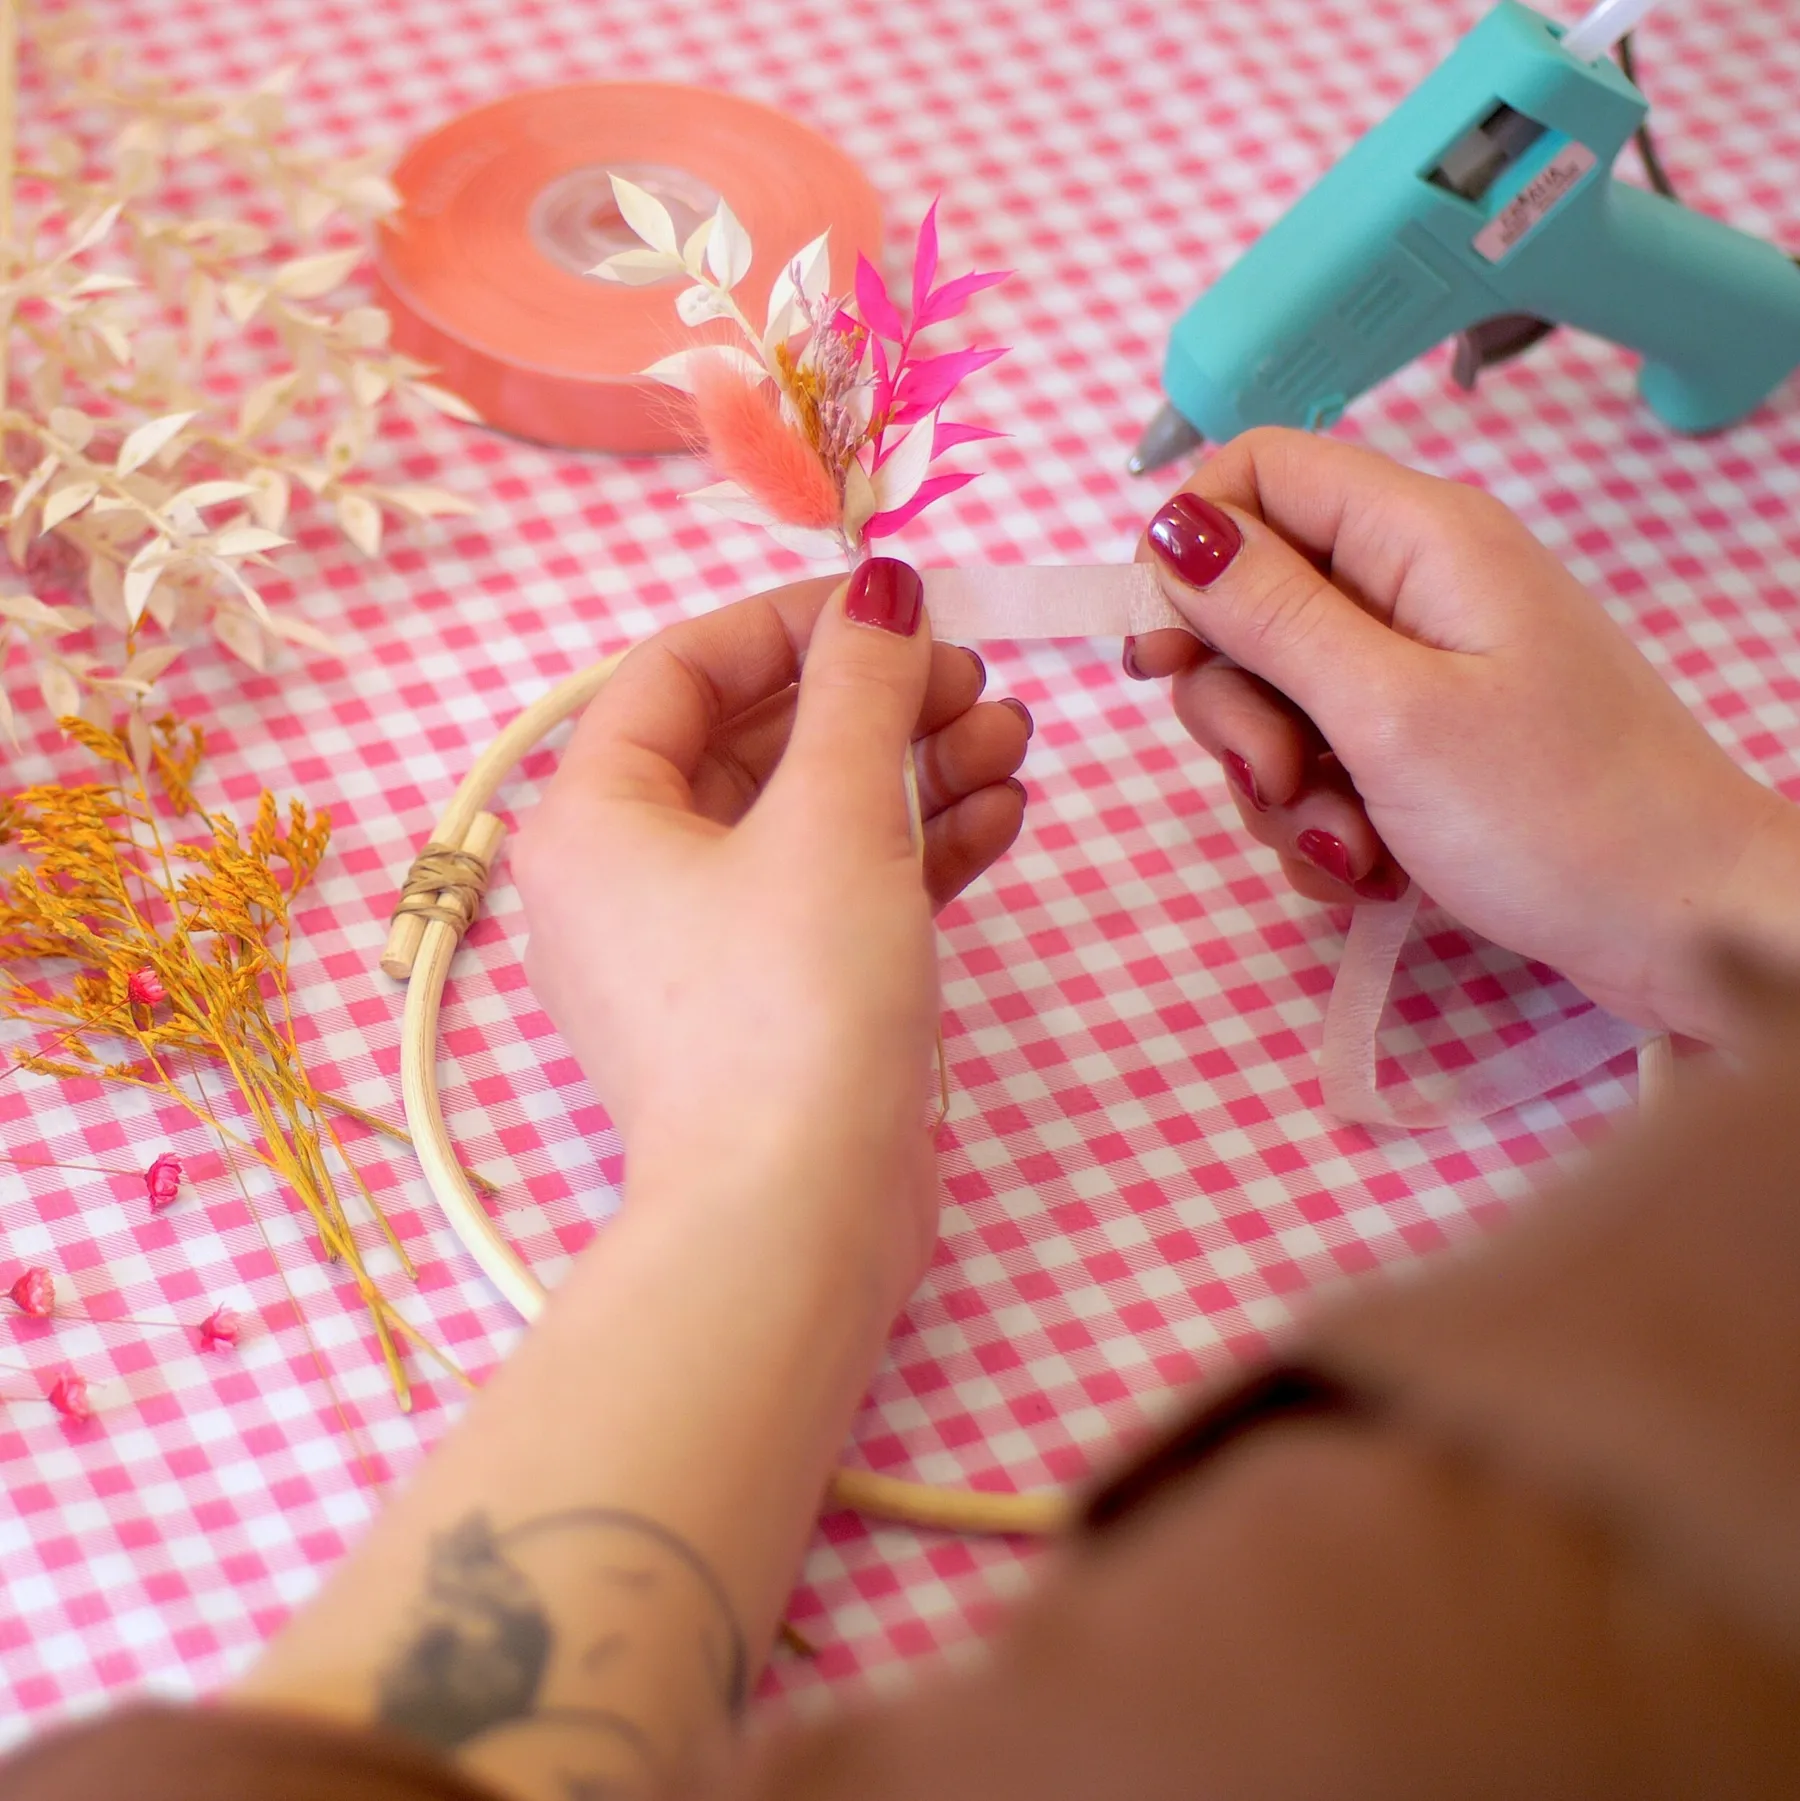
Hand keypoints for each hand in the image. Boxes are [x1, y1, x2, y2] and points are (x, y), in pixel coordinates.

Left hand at [513, 562, 1030, 1297]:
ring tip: (1013, 741)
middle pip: (758, 742)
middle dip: (876, 703)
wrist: (797, 1222)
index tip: (897, 605)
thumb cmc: (790, 1003)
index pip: (684, 668)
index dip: (794, 621)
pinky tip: (1000, 814)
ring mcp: (704, 948)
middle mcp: (631, 877)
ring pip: (810, 820)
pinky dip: (911, 851)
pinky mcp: (773, 1003)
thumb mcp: (831, 818)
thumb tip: (882, 583)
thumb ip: (861, 686)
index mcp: (596, 817)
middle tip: (976, 678)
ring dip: (912, 771)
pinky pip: (835, 895)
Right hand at [1124, 428, 1797, 1038]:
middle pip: (1248, 605)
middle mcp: (1412, 587)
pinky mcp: (1421, 747)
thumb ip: (1270, 615)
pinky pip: (1318, 768)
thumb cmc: (1557, 814)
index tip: (1171, 658)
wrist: (1686, 931)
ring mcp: (1418, 672)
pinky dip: (1325, 826)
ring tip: (1357, 848)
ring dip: (1284, 790)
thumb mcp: (1390, 714)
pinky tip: (1378, 869)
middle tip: (1285, 779)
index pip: (1254, 473)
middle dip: (1239, 710)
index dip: (1190, 553)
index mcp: (1417, 537)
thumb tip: (1168, 527)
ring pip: (1273, 702)